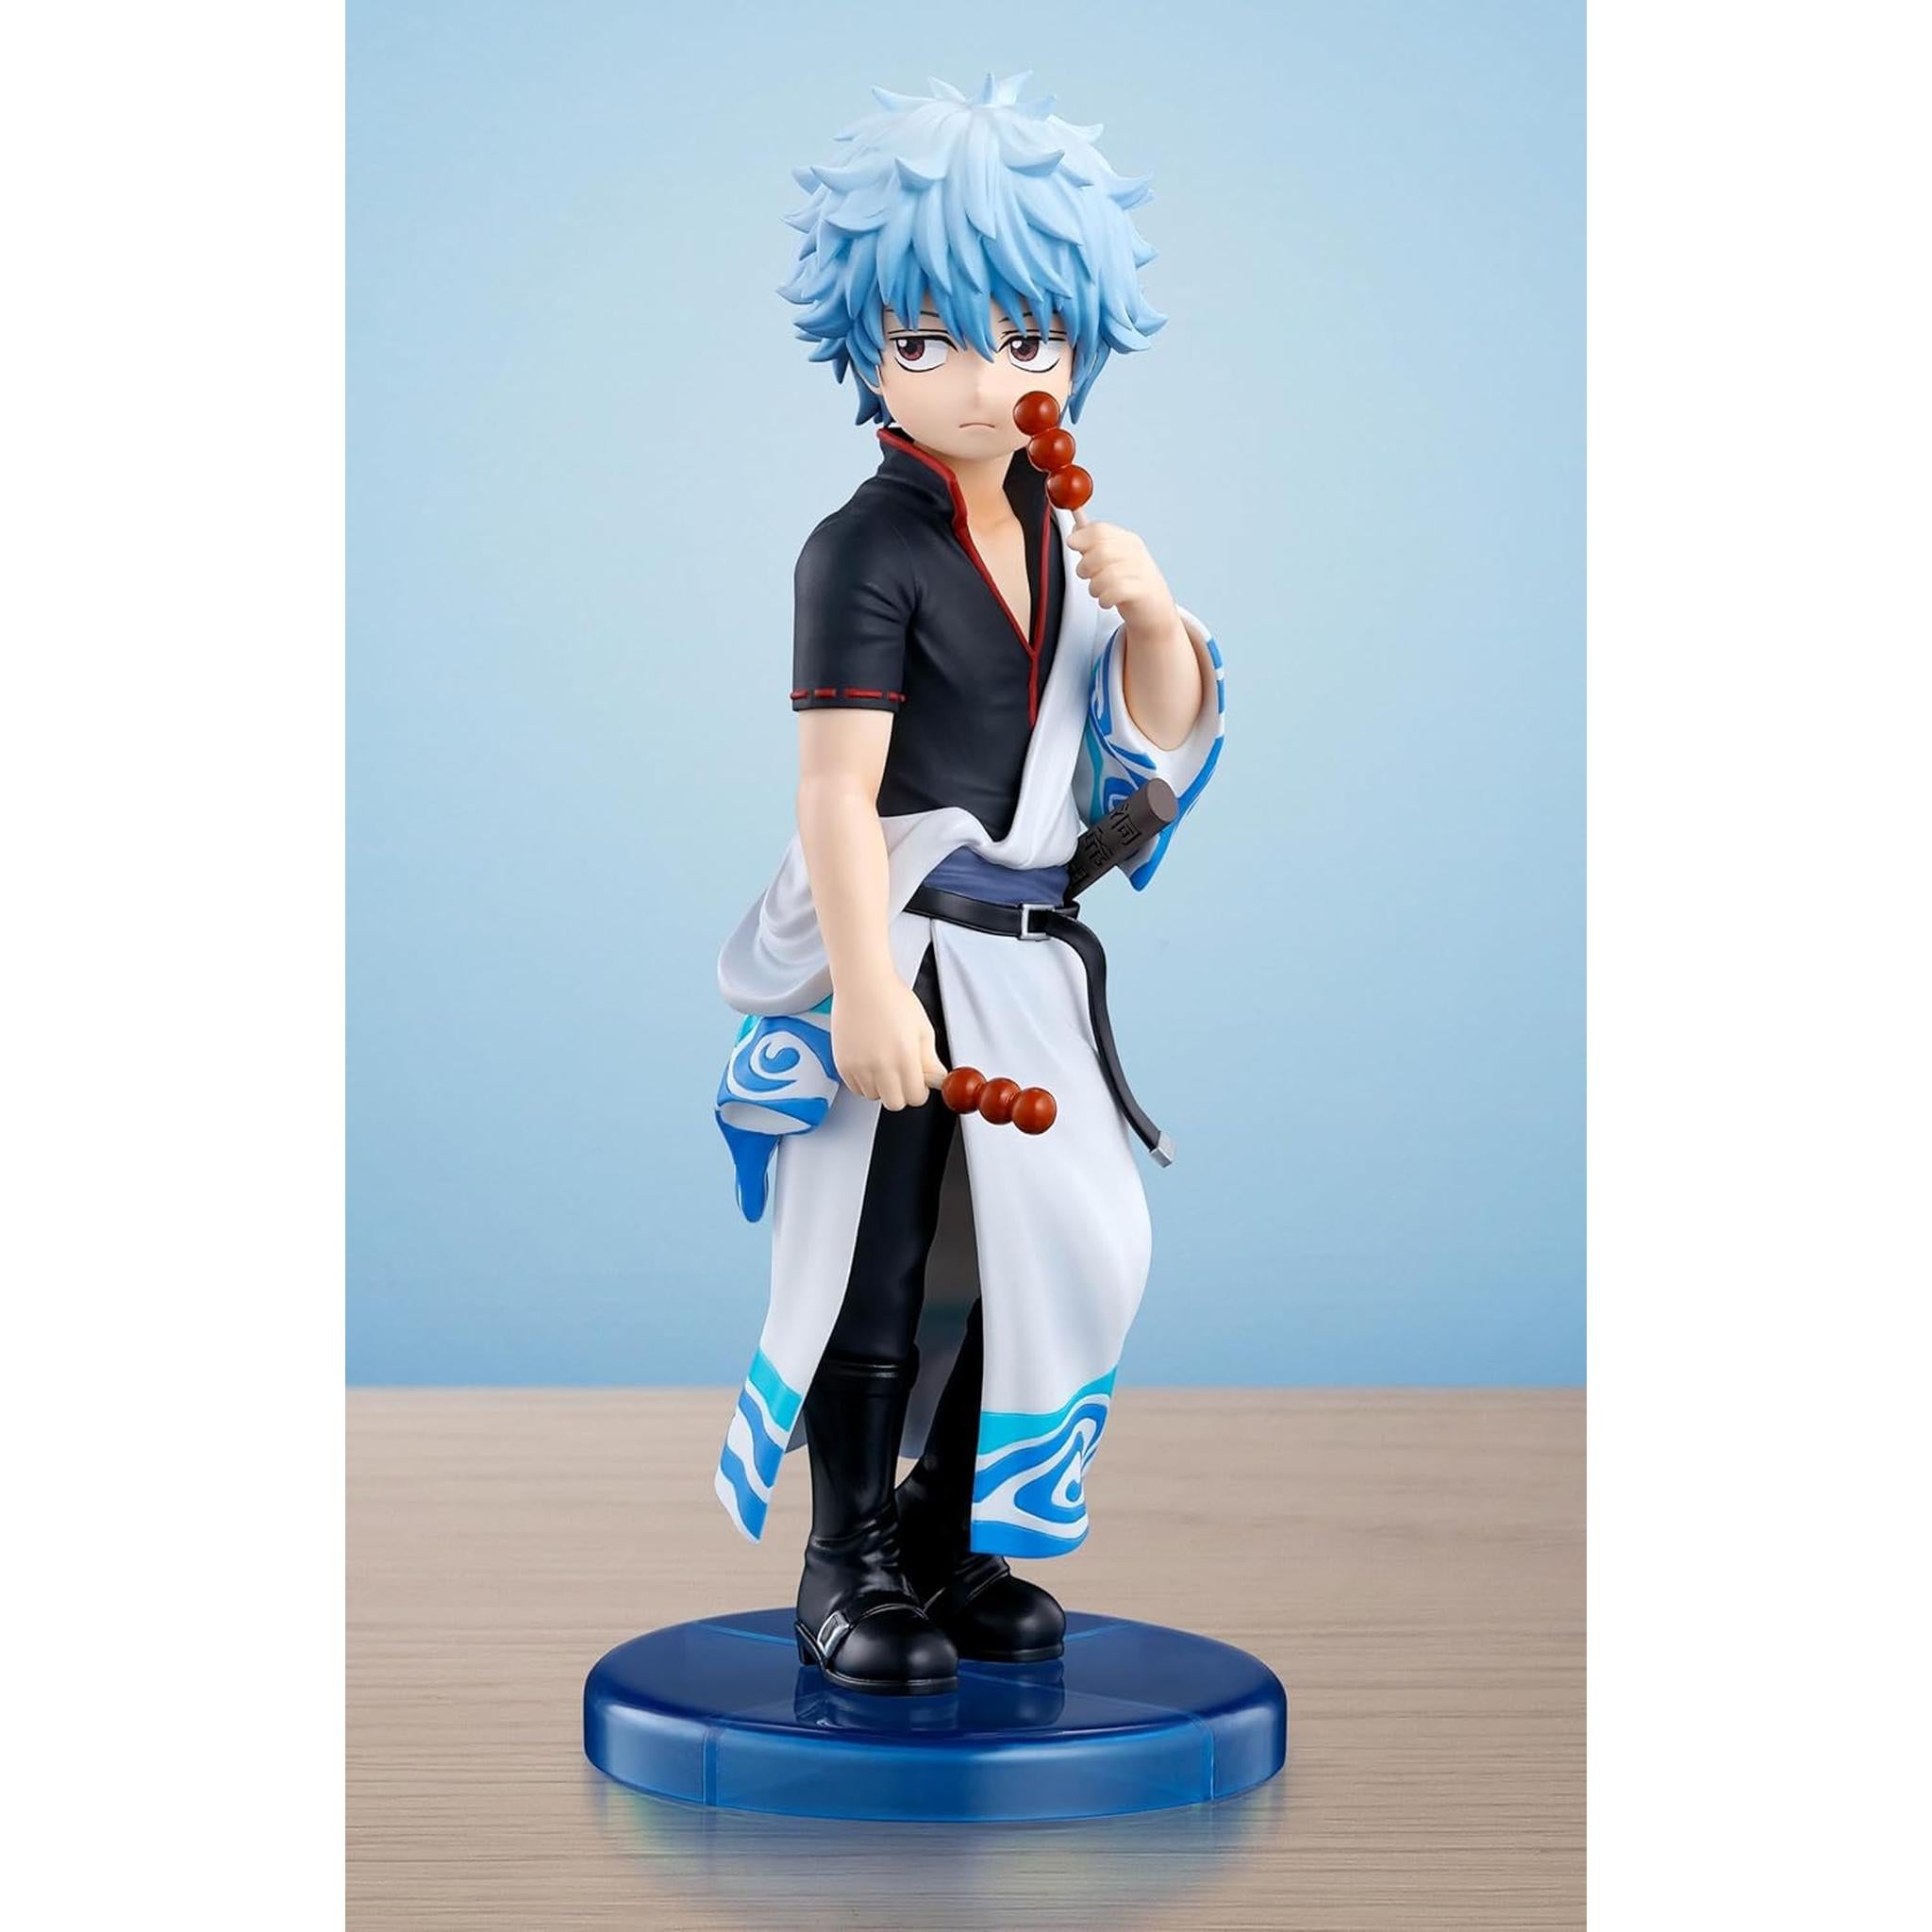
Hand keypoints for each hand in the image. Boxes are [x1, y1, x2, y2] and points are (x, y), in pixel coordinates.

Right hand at [830, 971, 947, 1109]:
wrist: (862, 984)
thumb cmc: (892, 999)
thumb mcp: (922, 1028)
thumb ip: (930, 1060)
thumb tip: (938, 1079)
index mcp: (904, 1057)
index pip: (915, 1097)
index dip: (919, 1091)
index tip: (918, 1082)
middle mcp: (880, 1065)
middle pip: (894, 1103)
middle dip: (901, 1093)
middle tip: (901, 1075)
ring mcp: (858, 1066)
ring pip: (873, 1097)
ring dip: (880, 1086)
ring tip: (883, 1061)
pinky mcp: (842, 1064)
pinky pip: (855, 1088)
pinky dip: (863, 1081)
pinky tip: (869, 1061)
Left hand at [1066, 521, 1183, 645]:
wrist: (1155, 609)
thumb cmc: (1130, 584)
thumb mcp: (1112, 561)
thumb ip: (1094, 546)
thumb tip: (1076, 530)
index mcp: (1127, 541)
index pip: (1100, 530)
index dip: (1081, 536)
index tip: (1072, 544)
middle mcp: (1135, 553)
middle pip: (1100, 551)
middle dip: (1085, 566)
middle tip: (1087, 576)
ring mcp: (1141, 571)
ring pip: (1106, 574)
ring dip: (1094, 587)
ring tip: (1098, 591)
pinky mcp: (1142, 591)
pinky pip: (1115, 591)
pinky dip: (1105, 598)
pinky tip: (1106, 601)